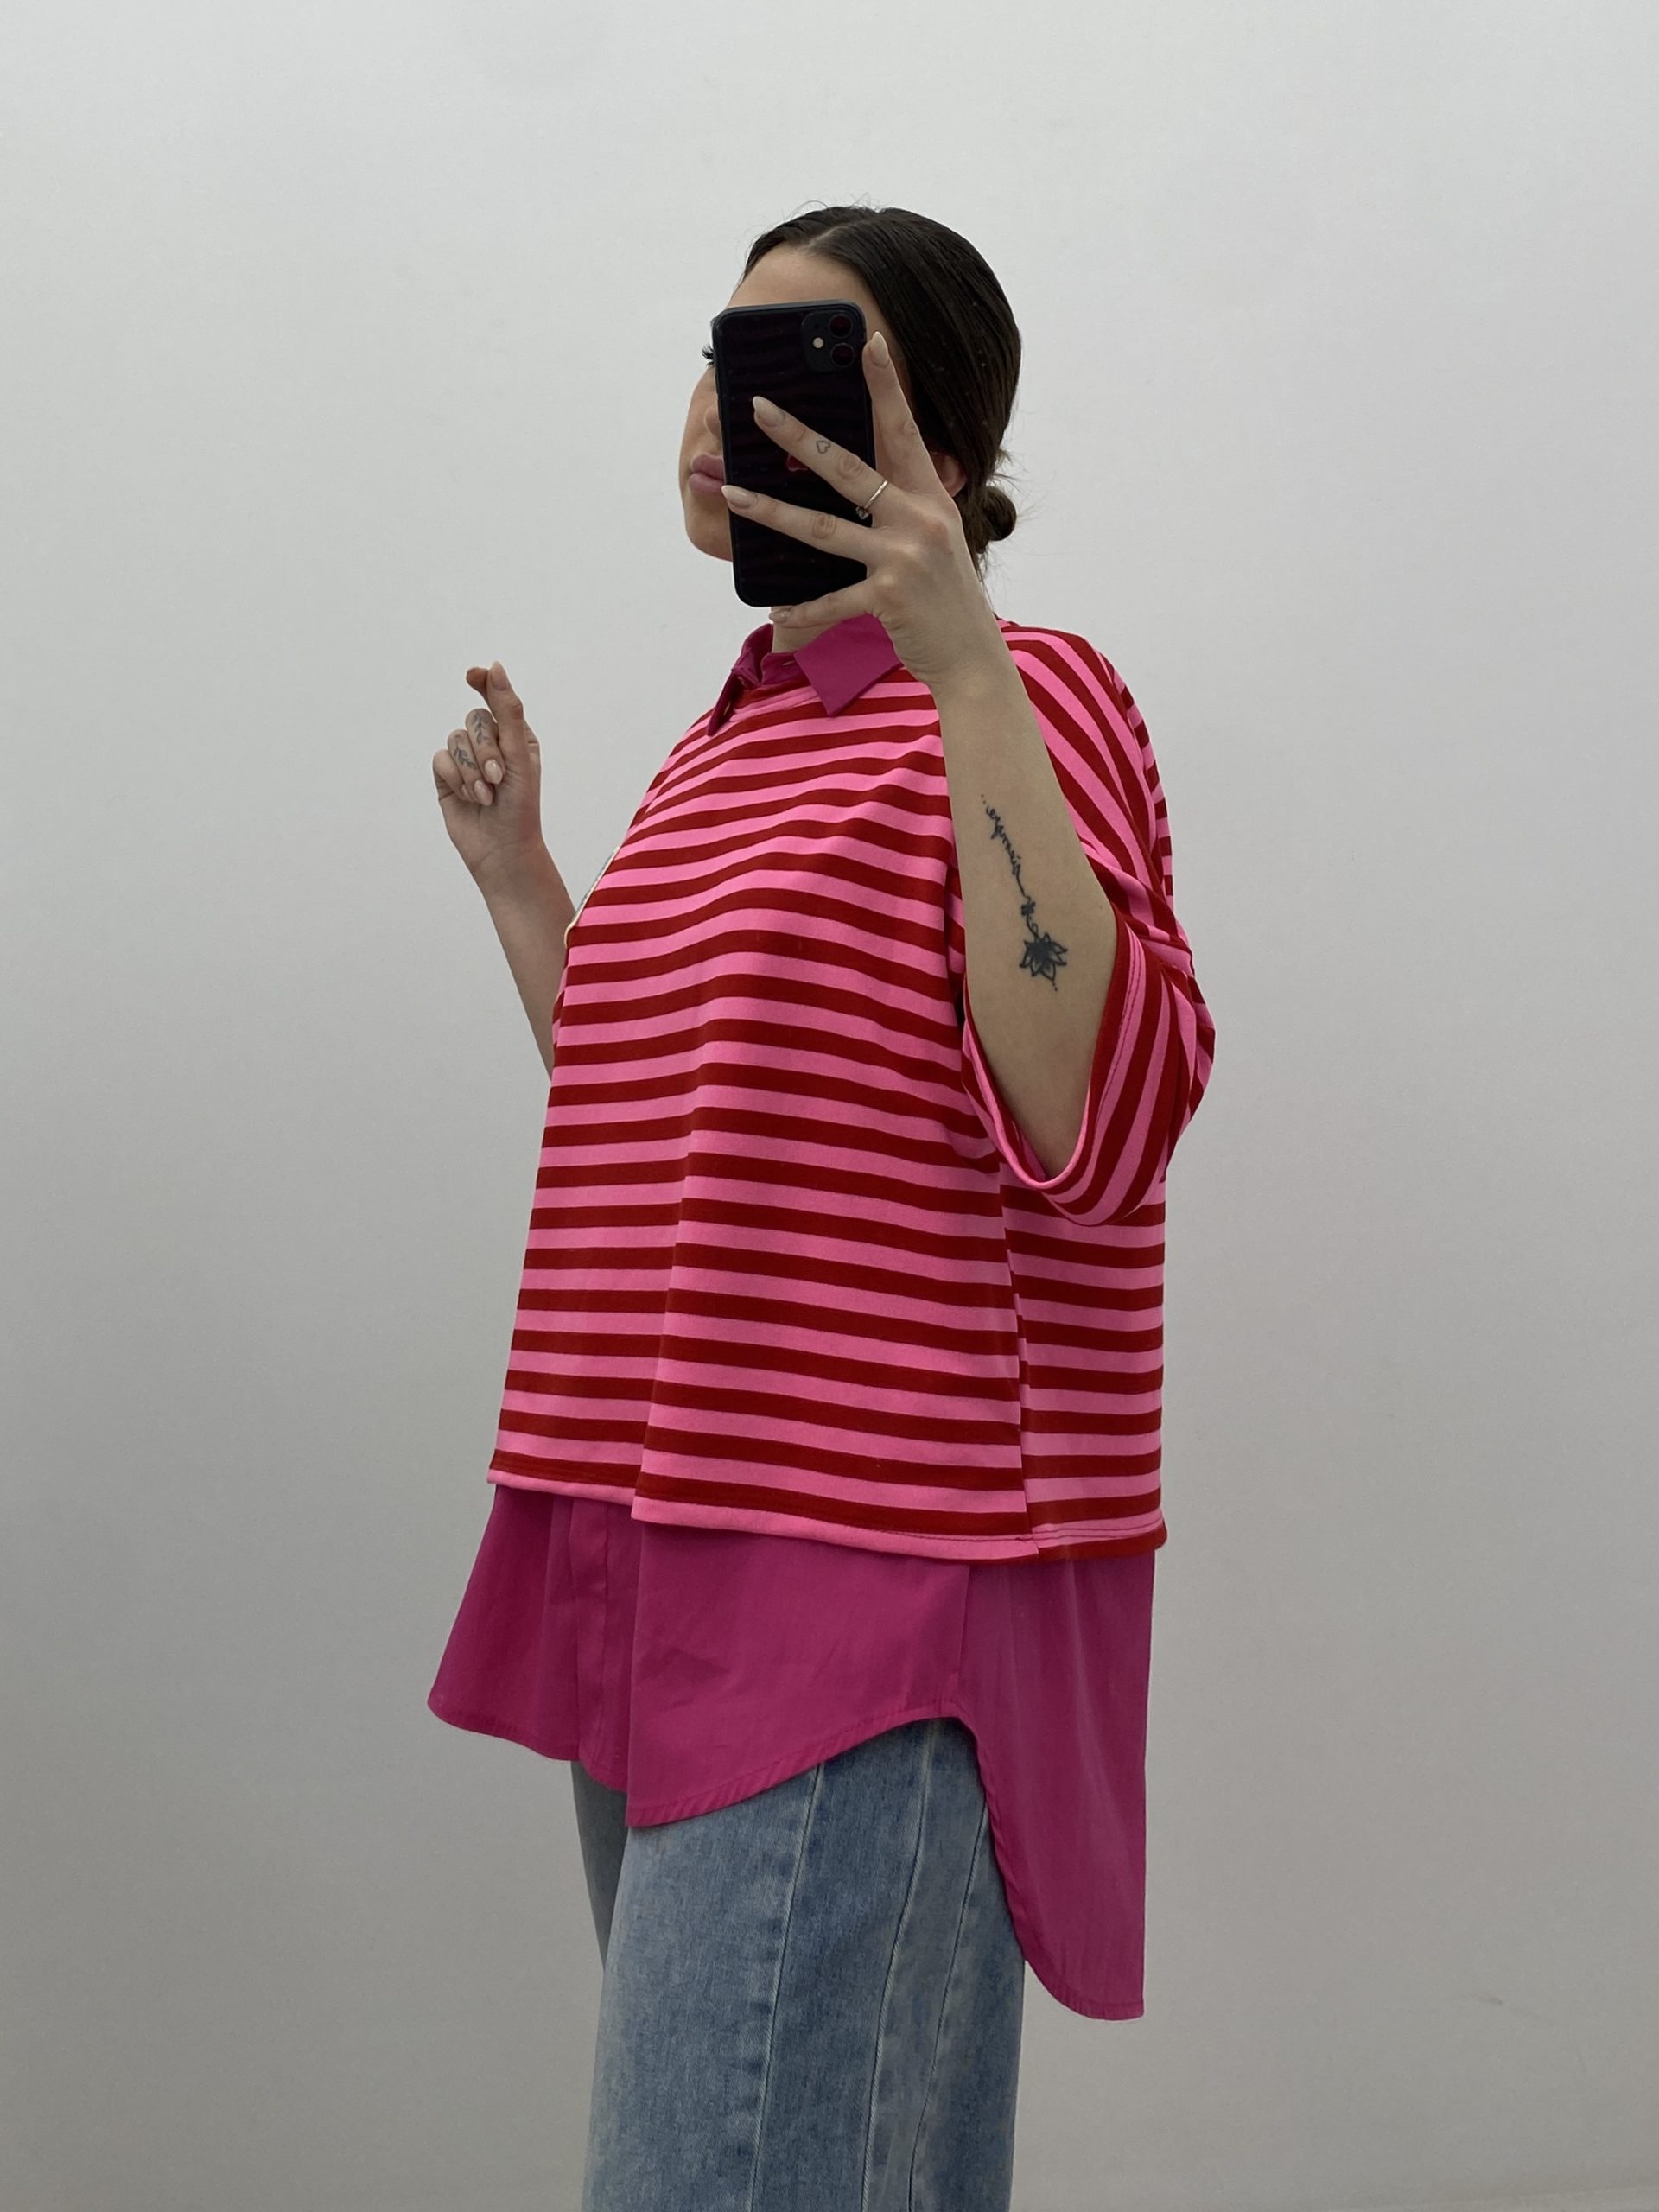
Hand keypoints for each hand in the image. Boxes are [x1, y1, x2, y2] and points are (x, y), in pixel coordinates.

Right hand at [432, 660, 545, 889]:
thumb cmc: (520, 806)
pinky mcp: (447, 777)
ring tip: (487, 795)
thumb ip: (507, 711)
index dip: (484, 683)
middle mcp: (490, 744)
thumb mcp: (519, 755)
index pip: (496, 699)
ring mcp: (466, 760)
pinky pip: (440, 759)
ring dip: (471, 770)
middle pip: (473, 720)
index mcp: (515, 736)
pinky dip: (455, 778)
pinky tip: (470, 798)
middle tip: (498, 777)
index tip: (472, 675)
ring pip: (455, 740)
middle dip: (485, 749)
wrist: (502, 849)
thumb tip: (495, 668)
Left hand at [719, 327, 1006, 695]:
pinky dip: (802, 607)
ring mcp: (903, 558)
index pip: (902, 431)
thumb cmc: (946, 598)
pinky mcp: (888, 598)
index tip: (867, 343)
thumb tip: (857, 481)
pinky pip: (831, 600)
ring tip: (732, 492)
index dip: (885, 387)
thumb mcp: (938, 539)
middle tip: (759, 409)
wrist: (971, 656)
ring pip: (824, 528)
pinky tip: (774, 606)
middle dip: (798, 435)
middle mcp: (919, 519)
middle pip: (847, 468)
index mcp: (931, 498)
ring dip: (772, 511)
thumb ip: (906, 506)